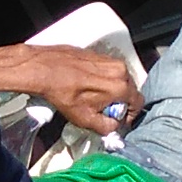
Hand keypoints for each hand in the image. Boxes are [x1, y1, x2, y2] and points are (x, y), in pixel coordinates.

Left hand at [0, 43, 138, 132]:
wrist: (43, 70)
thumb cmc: (62, 92)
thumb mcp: (86, 119)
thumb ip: (107, 127)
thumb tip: (114, 127)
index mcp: (120, 86)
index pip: (138, 102)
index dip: (130, 114)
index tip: (120, 119)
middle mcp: (118, 69)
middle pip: (128, 90)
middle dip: (119, 102)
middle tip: (103, 110)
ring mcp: (108, 59)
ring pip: (118, 79)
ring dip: (110, 90)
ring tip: (92, 98)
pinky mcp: (98, 54)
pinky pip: (107, 70)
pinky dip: (101, 79)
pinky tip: (85, 86)